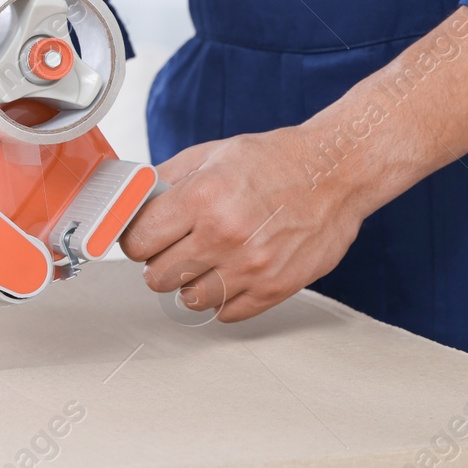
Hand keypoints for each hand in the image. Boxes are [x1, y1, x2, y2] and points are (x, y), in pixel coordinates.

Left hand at [119, 126, 368, 322]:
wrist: (336, 172)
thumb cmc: (276, 161)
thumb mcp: (212, 154)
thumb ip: (165, 178)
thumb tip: (131, 201)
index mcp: (203, 197)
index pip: (138, 241)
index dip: (138, 239)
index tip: (145, 237)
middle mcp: (224, 234)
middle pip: (158, 277)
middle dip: (159, 264)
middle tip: (173, 250)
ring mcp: (251, 266)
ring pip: (189, 300)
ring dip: (189, 284)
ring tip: (202, 263)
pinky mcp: (275, 288)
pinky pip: (226, 314)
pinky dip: (221, 299)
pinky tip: (228, 275)